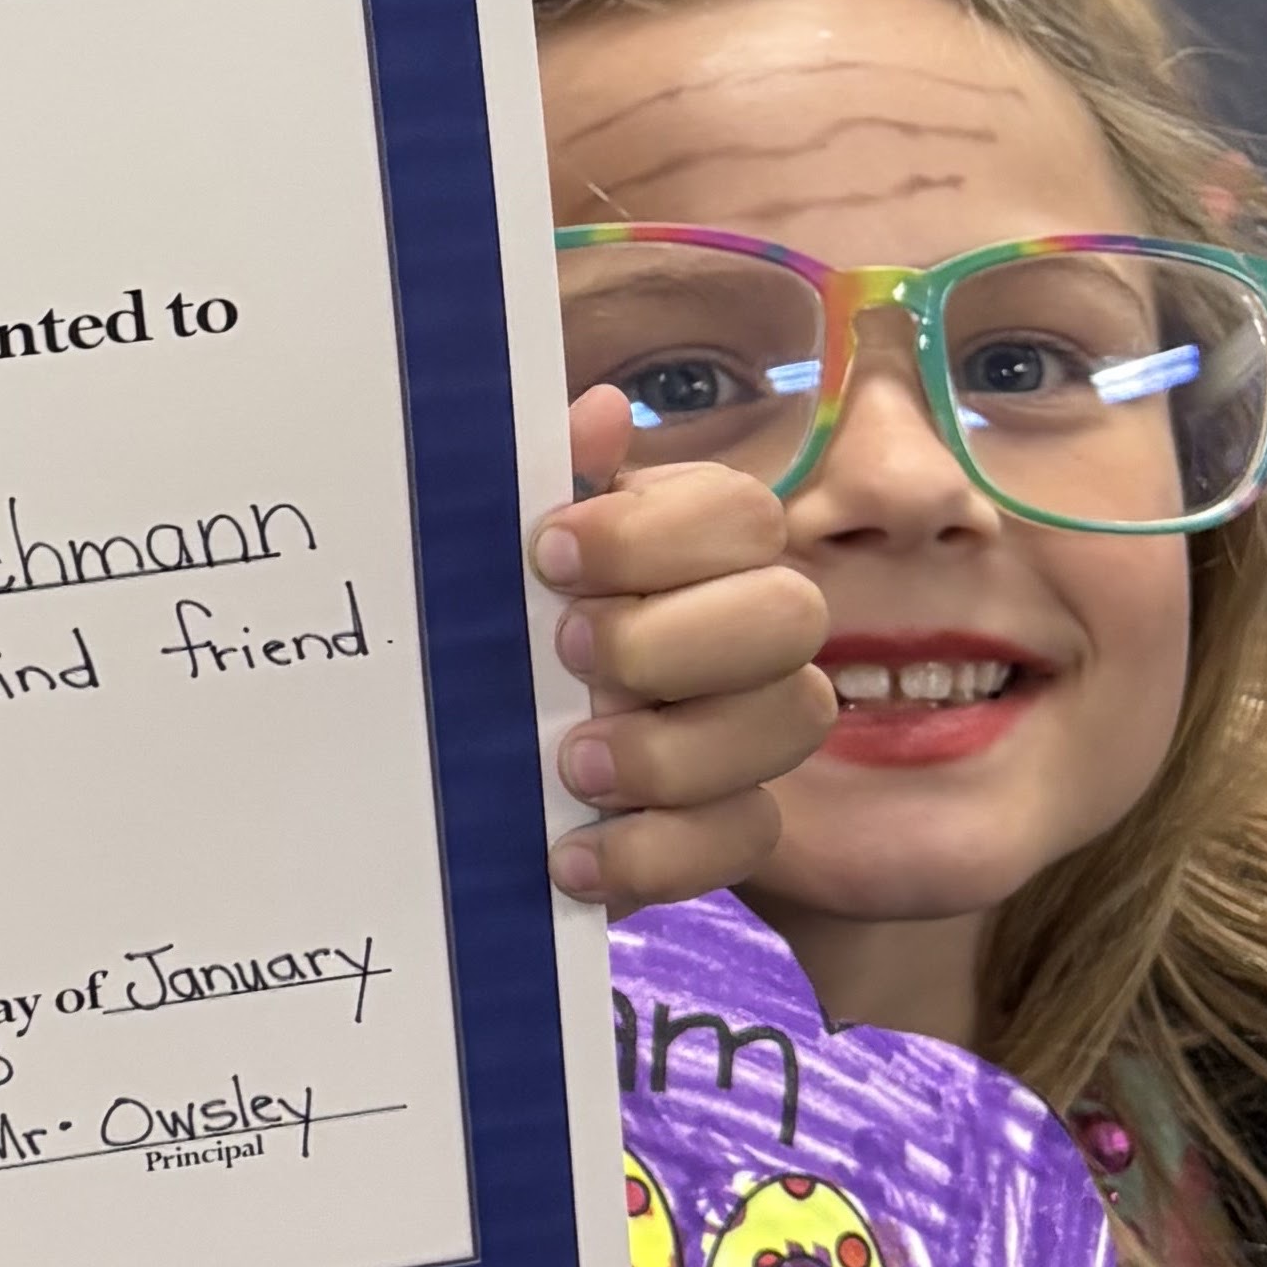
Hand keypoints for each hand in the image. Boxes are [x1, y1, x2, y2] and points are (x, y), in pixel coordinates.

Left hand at [535, 389, 834, 909]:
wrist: (471, 757)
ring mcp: (756, 728)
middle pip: (794, 614)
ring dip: (673, 749)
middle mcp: (754, 626)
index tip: (548, 558)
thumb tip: (598, 412)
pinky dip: (654, 852)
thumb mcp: (505, 551)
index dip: (651, 536)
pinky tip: (571, 853)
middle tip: (568, 655)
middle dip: (674, 639)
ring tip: (570, 762)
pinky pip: (743, 837)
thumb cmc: (504, 623)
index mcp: (701, 541)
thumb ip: (553, 483)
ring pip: (791, 723)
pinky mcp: (734, 822)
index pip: (739, 512)